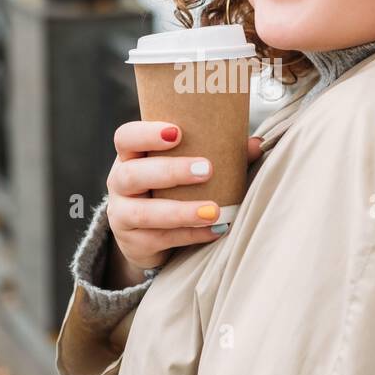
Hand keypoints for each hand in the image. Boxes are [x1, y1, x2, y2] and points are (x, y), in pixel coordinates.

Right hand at [106, 121, 262, 275]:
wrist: (148, 235)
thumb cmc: (171, 190)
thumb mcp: (184, 169)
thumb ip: (217, 153)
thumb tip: (255, 144)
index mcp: (131, 156)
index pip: (125, 138)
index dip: (146, 134)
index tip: (177, 132)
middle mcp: (119, 183)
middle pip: (133, 174)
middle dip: (170, 171)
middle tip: (206, 170)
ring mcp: (121, 214)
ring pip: (144, 213)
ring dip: (180, 211)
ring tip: (213, 210)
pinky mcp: (133, 242)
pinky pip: (160, 239)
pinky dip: (190, 235)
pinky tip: (215, 230)